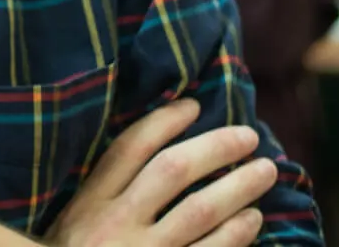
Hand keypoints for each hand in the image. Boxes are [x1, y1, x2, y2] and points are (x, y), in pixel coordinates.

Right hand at [49, 98, 275, 246]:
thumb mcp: (73, 226)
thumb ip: (100, 195)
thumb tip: (152, 149)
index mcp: (88, 204)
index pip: (130, 148)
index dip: (164, 121)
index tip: (193, 106)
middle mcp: (116, 225)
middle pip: (172, 170)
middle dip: (216, 148)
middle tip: (249, 136)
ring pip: (200, 210)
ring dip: (239, 187)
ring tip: (265, 172)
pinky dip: (236, 233)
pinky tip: (253, 220)